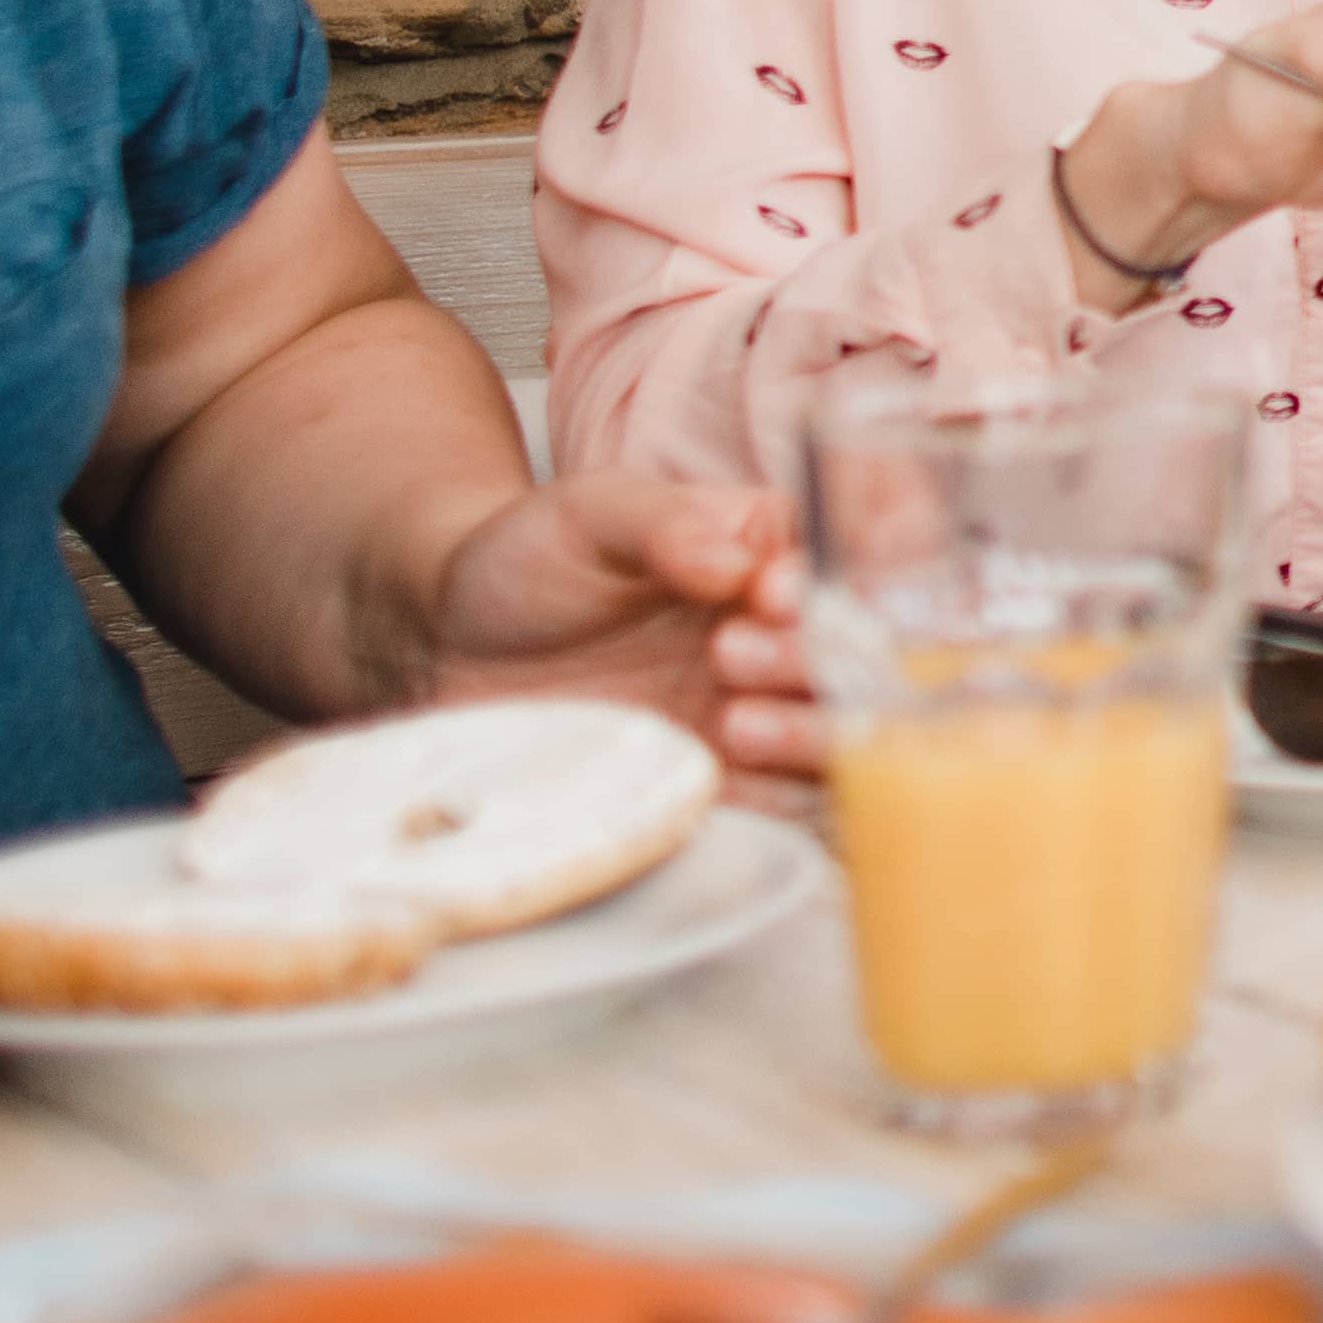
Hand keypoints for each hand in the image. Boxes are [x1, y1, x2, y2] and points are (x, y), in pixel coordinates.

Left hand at [403, 469, 814, 802]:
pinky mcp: (730, 787)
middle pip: (869, 659)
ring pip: (850, 740)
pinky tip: (724, 782)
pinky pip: (794, 809)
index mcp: (774, 554)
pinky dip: (780, 803)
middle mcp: (788, 638)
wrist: (452, 647)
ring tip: (733, 724)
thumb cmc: (530, 558)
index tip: (773, 594)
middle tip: (730, 653)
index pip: (855, 562)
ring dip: (811, 737)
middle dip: (816, 661)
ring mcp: (767, 715)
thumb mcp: (589, 513)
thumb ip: (664, 522)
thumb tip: (734, 562)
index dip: (837, 583)